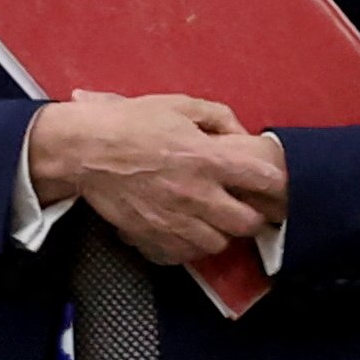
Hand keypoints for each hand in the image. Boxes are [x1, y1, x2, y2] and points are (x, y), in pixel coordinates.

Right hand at [27, 92, 288, 263]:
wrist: (85, 151)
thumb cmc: (129, 124)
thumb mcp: (179, 105)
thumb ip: (218, 117)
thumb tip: (240, 133)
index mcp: (208, 158)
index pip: (263, 181)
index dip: (273, 184)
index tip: (269, 184)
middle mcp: (197, 194)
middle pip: (246, 223)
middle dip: (250, 215)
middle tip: (241, 206)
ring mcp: (175, 220)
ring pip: (218, 244)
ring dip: (220, 233)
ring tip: (210, 219)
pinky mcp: (153, 236)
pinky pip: (185, 255)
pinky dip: (189, 246)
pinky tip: (183, 229)